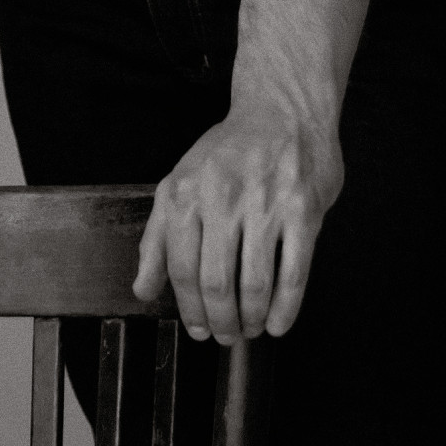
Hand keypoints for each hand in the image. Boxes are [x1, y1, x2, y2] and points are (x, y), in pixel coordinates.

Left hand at [133, 91, 342, 342]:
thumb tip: (143, 288)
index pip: (182, 269)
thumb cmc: (230, 150)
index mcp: (187, 193)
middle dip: (221, 322)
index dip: (189, 310)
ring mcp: (265, 204)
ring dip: (251, 319)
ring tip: (250, 327)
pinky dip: (285, 308)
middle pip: (217, 283)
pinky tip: (277, 321)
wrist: (281, 110)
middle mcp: (223, 198)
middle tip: (226, 334)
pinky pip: (294, 274)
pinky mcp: (303, 210)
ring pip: (255, 284)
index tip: (198, 329)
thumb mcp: (180, 182)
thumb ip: (157, 237)